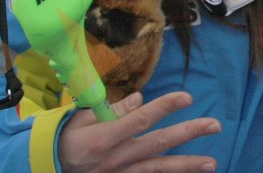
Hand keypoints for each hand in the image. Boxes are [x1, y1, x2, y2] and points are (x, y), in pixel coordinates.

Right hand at [58, 91, 219, 172]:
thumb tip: (141, 99)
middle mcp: (116, 158)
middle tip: (215, 125)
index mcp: (105, 137)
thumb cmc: (66, 139)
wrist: (47, 170)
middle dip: (188, 134)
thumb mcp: (83, 120)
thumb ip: (115, 110)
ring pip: (159, 169)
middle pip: (158, 144)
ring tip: (212, 163)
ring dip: (187, 166)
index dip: (164, 107)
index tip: (187, 97)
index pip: (140, 120)